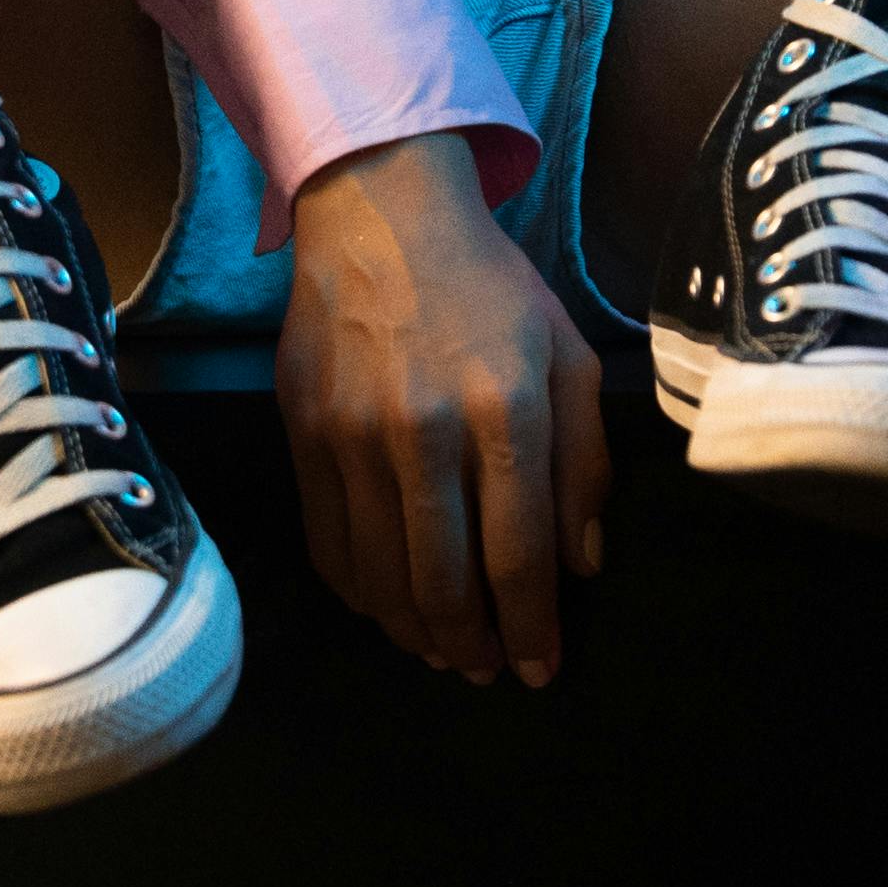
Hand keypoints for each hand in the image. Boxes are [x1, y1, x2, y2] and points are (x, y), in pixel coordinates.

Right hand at [278, 133, 610, 685]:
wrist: (379, 215)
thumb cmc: (491, 288)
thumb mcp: (568, 356)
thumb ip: (584, 461)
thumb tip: (579, 566)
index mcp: (504, 408)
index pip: (517, 555)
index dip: (531, 628)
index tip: (541, 668)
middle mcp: (423, 428)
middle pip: (441, 582)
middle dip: (470, 647)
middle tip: (487, 672)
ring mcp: (351, 434)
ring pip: (380, 575)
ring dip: (414, 633)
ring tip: (441, 651)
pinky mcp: (303, 433)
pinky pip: (328, 543)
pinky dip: (359, 592)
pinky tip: (387, 606)